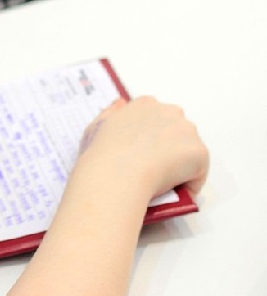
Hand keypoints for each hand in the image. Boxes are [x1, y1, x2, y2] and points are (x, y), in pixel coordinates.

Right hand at [78, 96, 208, 197]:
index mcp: (145, 104)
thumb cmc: (102, 154)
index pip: (157, 117)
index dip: (151, 137)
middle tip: (152, 169)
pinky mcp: (199, 152)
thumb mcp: (96, 127)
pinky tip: (172, 192)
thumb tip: (121, 103)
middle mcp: (169, 111)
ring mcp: (187, 131)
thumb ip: (111, 113)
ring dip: (180, 165)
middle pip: (177, 131)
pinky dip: (188, 184)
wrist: (116, 174)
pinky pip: (198, 173)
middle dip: (169, 148)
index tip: (142, 153)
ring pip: (189, 151)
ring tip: (161, 182)